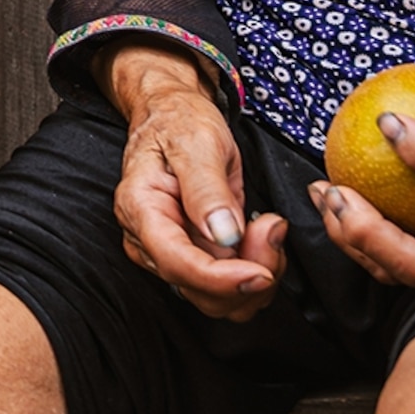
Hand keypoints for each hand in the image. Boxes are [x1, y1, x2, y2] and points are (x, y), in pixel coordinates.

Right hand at [105, 44, 285, 320]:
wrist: (174, 115)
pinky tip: (264, 238)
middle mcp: (147, 239)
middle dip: (246, 275)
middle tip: (274, 228)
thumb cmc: (181, 122)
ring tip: (270, 229)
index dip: (221, 279)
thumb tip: (225, 235)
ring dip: (255, 276)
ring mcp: (169, 251)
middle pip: (198, 290)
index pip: (176, 263)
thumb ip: (207, 189)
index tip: (262, 273)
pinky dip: (255, 271)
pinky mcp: (192, 256)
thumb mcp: (197, 142)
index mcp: (140, 208)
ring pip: (216, 298)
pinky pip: (226, 286)